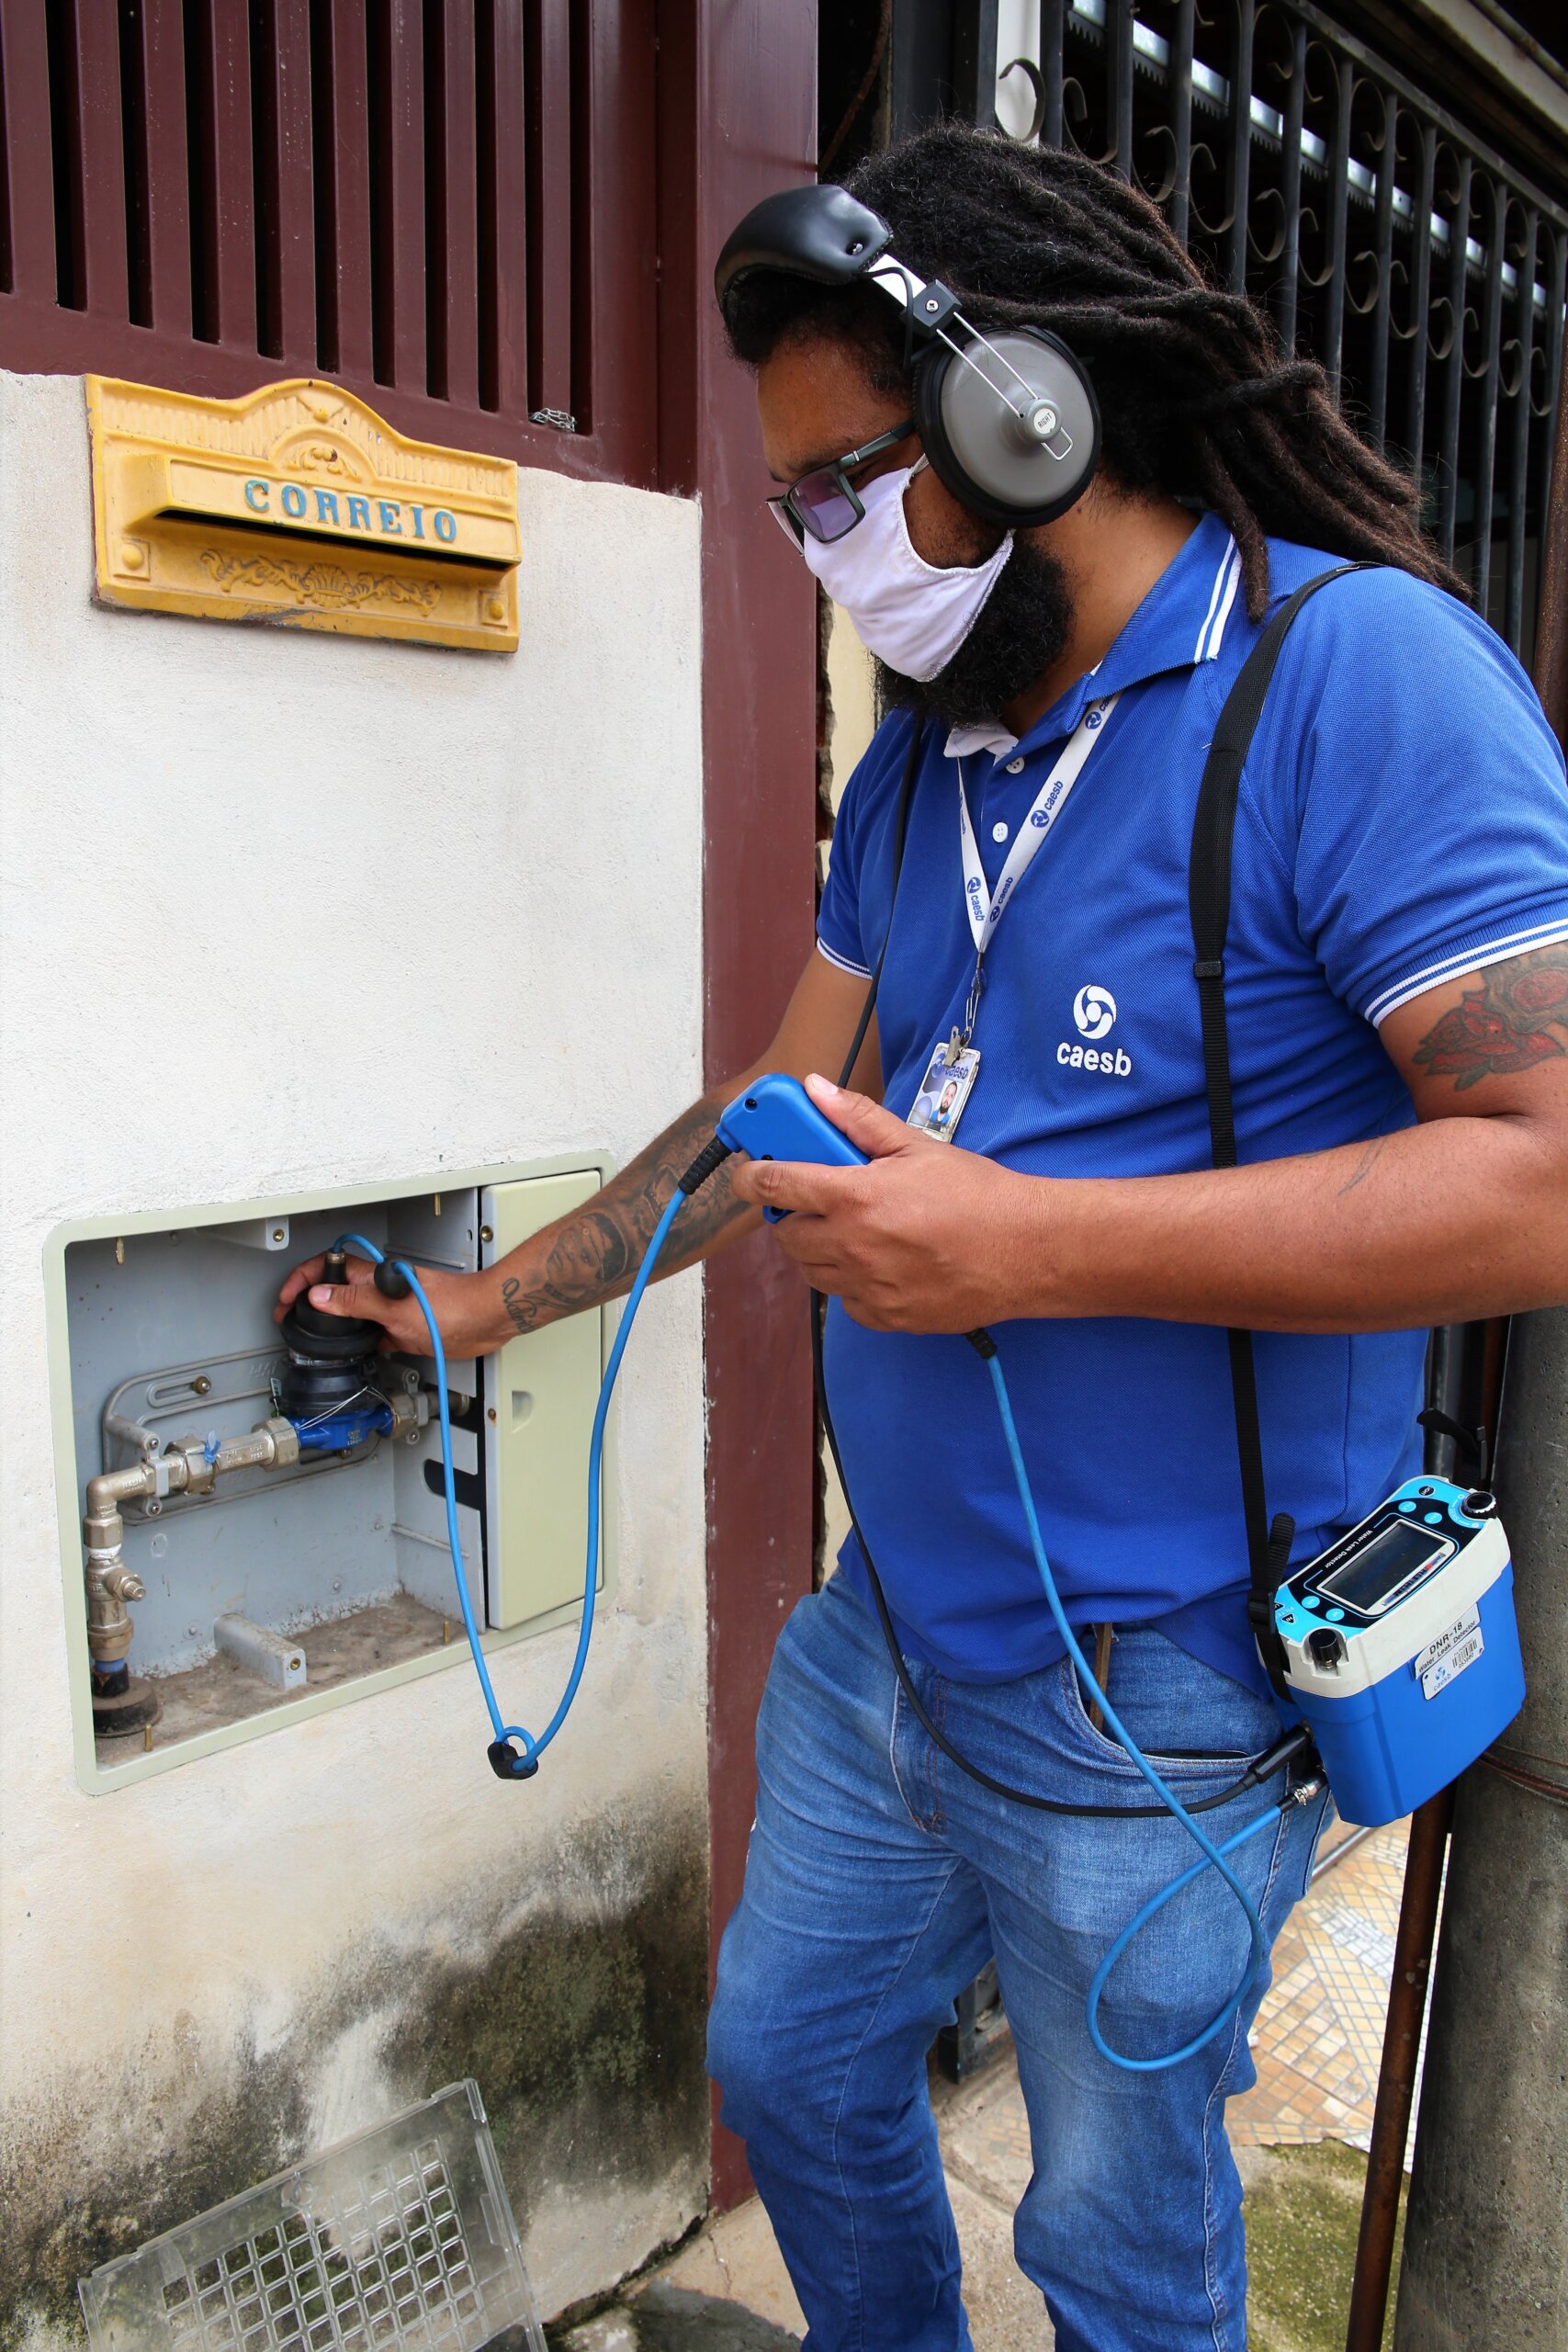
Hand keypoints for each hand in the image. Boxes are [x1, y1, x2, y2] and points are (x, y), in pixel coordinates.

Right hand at [274, 1254, 505, 1359]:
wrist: (485, 1320)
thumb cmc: (451, 1307)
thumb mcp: (393, 1308)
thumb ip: (355, 1303)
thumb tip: (319, 1296)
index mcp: (374, 1277)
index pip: (328, 1268)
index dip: (302, 1279)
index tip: (285, 1298)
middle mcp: (380, 1290)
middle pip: (335, 1291)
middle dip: (308, 1301)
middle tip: (288, 1318)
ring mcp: (391, 1309)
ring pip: (352, 1314)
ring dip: (332, 1324)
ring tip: (311, 1338)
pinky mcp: (403, 1329)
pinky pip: (373, 1334)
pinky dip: (358, 1343)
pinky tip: (350, 1353)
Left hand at [729, 1074, 1034, 1331]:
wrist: (1025, 1251)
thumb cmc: (977, 1195)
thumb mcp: (916, 1145)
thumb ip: (858, 1119)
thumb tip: (817, 1089)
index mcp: (855, 1197)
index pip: (776, 1185)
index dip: (752, 1175)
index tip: (749, 1173)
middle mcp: (853, 1247)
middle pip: (785, 1234)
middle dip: (792, 1214)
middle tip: (818, 1200)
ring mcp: (866, 1287)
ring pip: (811, 1270)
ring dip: (818, 1248)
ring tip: (855, 1229)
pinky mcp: (884, 1317)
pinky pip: (843, 1301)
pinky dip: (850, 1282)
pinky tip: (880, 1262)